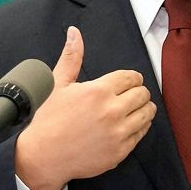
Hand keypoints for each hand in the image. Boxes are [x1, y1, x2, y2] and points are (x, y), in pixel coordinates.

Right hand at [16, 26, 155, 189]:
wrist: (43, 157)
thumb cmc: (48, 121)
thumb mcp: (58, 85)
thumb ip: (71, 57)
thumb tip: (74, 33)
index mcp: (98, 91)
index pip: (131, 77)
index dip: (131, 78)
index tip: (127, 82)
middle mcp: (112, 111)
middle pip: (143, 94)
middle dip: (138, 92)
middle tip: (129, 95)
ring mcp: (118, 133)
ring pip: (148, 113)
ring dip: (143, 109)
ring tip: (132, 109)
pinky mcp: (120, 151)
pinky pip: (142, 134)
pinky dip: (139, 127)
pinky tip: (127, 125)